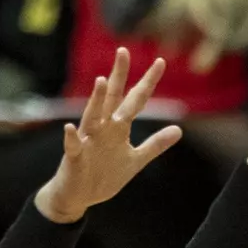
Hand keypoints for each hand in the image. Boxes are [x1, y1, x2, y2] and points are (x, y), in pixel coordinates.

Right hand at [35, 48, 183, 222]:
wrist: (77, 196)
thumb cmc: (104, 175)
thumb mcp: (136, 160)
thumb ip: (155, 145)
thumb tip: (178, 130)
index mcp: (118, 128)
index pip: (135, 100)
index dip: (147, 82)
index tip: (160, 61)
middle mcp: (102, 129)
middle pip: (112, 99)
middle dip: (119, 76)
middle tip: (123, 51)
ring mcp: (87, 141)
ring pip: (92, 116)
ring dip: (97, 100)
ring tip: (102, 81)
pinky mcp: (74, 157)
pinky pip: (72, 146)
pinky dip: (70, 137)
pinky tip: (69, 128)